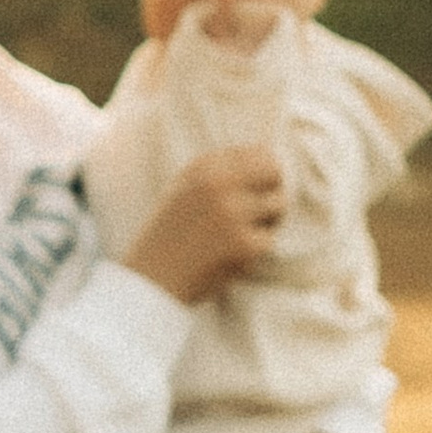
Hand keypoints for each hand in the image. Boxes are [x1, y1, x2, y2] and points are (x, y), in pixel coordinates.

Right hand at [123, 143, 285, 304]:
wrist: (153, 279)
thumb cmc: (170, 236)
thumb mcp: (185, 189)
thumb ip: (220, 172)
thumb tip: (269, 161)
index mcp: (204, 167)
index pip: (259, 152)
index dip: (264, 173)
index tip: (256, 190)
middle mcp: (218, 183)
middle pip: (274, 171)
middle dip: (272, 190)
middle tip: (260, 212)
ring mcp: (233, 213)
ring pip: (278, 205)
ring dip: (267, 221)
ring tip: (240, 235)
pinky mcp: (244, 244)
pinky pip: (270, 239)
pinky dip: (256, 250)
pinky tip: (231, 256)